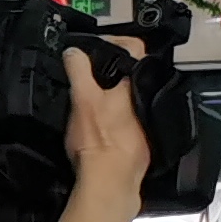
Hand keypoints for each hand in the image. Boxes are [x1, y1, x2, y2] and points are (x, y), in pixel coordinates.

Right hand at [61, 43, 144, 187]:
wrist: (110, 180)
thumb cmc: (99, 141)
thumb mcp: (82, 99)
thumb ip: (79, 71)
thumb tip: (74, 52)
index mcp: (137, 84)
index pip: (135, 47)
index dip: (114, 41)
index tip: (94, 48)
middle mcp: (147, 99)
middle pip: (132, 72)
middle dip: (110, 70)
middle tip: (86, 72)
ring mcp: (146, 119)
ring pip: (130, 95)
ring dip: (112, 92)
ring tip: (90, 97)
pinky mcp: (141, 138)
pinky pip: (129, 117)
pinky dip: (115, 114)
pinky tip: (99, 124)